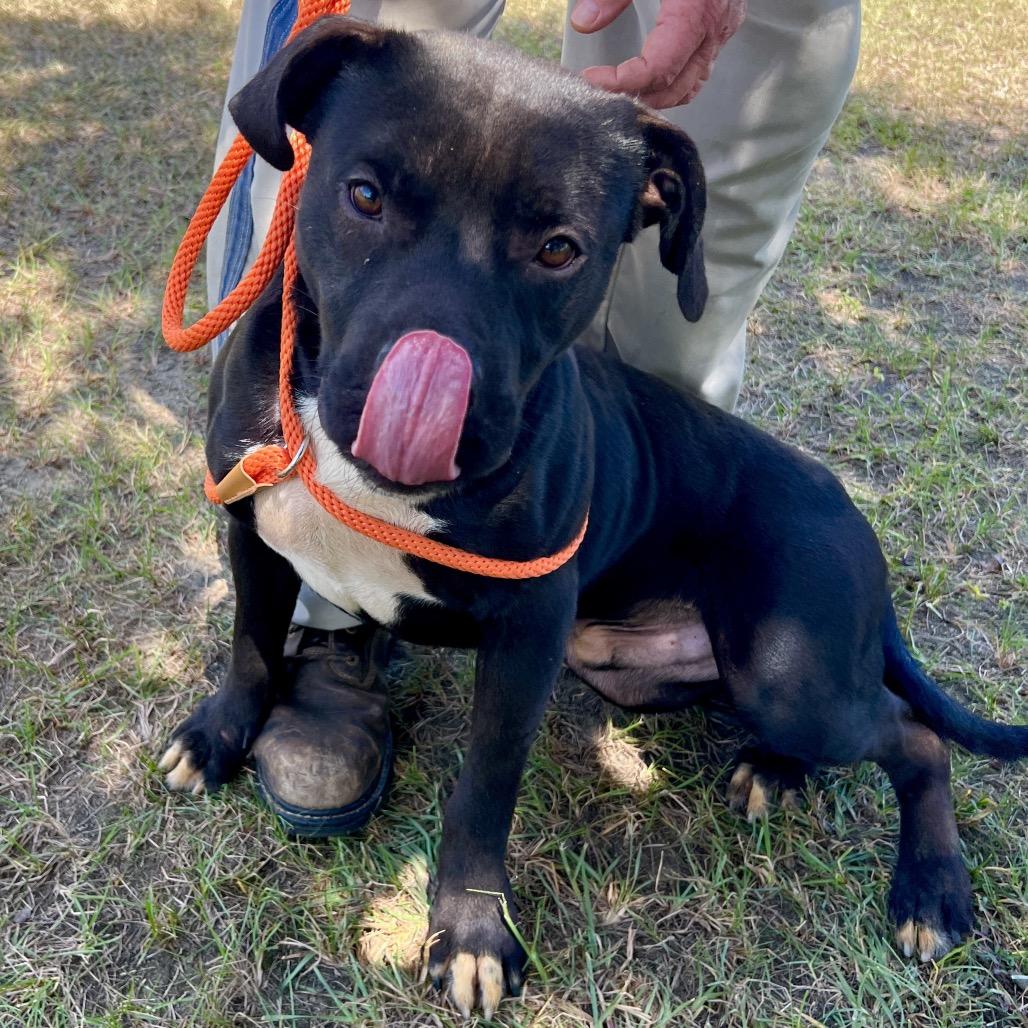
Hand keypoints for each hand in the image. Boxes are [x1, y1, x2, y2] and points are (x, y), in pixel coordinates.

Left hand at [570, 0, 745, 108]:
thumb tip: (583, 21)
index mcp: (696, 12)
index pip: (658, 70)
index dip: (622, 82)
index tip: (593, 79)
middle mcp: (713, 29)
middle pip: (673, 88)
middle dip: (636, 96)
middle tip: (602, 91)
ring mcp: (722, 31)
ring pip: (690, 86)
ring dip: (656, 96)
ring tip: (623, 91)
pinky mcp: (724, 27)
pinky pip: (700, 70)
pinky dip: (674, 83)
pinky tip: (651, 80)